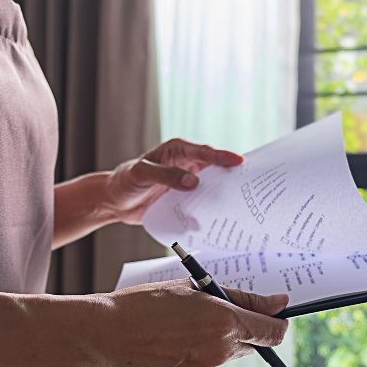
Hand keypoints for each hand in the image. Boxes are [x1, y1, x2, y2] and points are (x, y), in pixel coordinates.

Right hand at [84, 282, 288, 366]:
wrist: (101, 338)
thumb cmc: (143, 305)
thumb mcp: (193, 288)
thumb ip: (240, 297)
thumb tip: (278, 304)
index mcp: (224, 321)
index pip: (273, 331)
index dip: (278, 322)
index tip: (276, 315)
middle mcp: (219, 352)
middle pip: (251, 344)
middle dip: (241, 329)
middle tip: (213, 315)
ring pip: (225, 358)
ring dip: (215, 344)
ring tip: (179, 331)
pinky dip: (197, 360)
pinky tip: (170, 349)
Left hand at [101, 139, 243, 223]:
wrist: (115, 202)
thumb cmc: (126, 181)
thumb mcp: (142, 174)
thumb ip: (166, 176)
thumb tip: (193, 182)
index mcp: (178, 150)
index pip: (205, 152)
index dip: (222, 157)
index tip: (239, 162)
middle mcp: (187, 164)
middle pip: (215, 168)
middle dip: (232, 174)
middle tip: (251, 183)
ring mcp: (188, 182)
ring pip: (212, 185)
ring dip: (225, 193)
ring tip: (243, 202)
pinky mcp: (186, 198)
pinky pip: (204, 201)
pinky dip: (213, 207)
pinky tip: (223, 216)